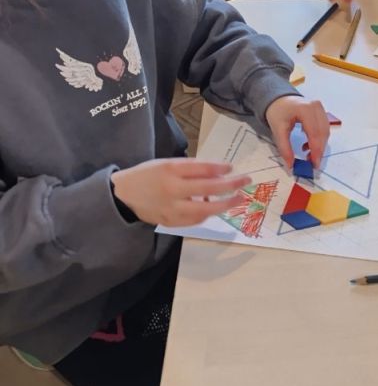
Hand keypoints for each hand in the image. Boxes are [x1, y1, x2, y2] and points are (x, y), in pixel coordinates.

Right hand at [111, 159, 249, 227]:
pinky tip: (214, 207)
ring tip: (236, 198)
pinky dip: (207, 214)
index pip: (201, 168)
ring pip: (204, 210)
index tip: (232, 167)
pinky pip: (194, 220)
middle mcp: (171, 190)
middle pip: (207, 189)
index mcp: (170, 170)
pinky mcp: (170, 222)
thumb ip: (192, 168)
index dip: (219, 168)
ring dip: (224, 204)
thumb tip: (220, 172)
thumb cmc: (149, 174)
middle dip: (230, 185)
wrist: (123, 196)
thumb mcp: (168, 163)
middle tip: (246, 181)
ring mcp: (171, 209)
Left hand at [265, 94, 329, 169]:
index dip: (316, 150)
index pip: (314, 133)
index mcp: (305, 109)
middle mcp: (316, 107)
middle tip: (312, 164)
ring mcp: (321, 108)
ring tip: (308, 155)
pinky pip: (324, 129)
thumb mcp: (278, 130)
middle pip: (323, 133)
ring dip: (319, 146)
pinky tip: (308, 145)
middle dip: (319, 150)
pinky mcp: (322, 112)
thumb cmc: (278, 112)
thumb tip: (291, 165)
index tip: (314, 164)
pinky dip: (319, 140)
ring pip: (325, 132)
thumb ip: (284, 148)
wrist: (279, 100)